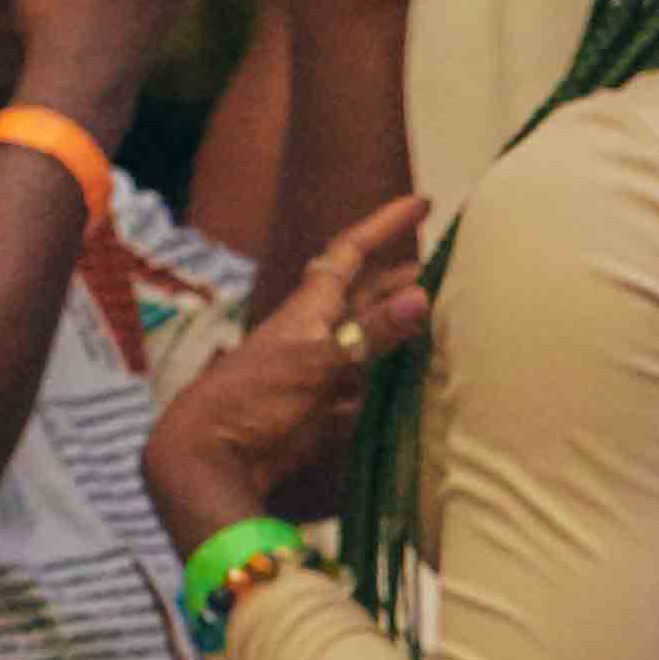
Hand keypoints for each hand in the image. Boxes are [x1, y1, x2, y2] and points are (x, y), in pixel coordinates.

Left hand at [146, 190, 432, 547]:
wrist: (207, 457)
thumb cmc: (251, 400)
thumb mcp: (313, 361)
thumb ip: (368, 333)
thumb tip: (420, 297)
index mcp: (308, 309)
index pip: (351, 254)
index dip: (383, 226)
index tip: (422, 203)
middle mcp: (315, 333)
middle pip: (365, 297)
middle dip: (402, 281)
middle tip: (451, 270)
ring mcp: (317, 371)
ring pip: (368, 342)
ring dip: (401, 332)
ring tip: (447, 323)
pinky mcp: (320, 409)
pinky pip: (364, 388)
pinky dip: (390, 383)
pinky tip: (418, 385)